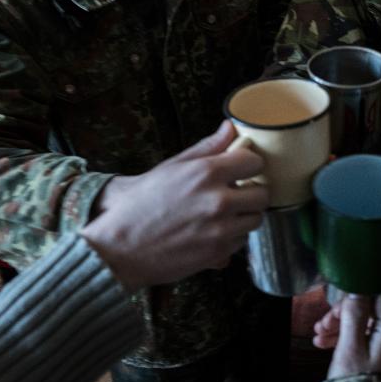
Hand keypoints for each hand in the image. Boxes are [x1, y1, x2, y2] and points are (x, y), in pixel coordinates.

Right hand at [80, 120, 268, 290]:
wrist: (118, 245)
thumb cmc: (141, 203)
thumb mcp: (172, 166)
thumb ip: (207, 148)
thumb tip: (230, 127)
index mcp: (207, 173)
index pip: (254, 162)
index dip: (248, 164)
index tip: (241, 169)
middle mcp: (219, 201)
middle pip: (262, 194)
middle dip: (251, 192)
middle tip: (236, 193)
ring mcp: (220, 230)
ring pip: (255, 220)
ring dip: (243, 216)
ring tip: (222, 214)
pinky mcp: (217, 254)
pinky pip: (241, 242)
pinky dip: (232, 237)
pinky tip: (213, 232)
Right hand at [321, 294, 380, 378]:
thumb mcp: (350, 346)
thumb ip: (354, 315)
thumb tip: (357, 288)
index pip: (380, 297)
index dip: (358, 293)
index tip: (339, 298)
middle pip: (369, 312)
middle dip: (344, 314)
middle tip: (323, 322)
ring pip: (363, 326)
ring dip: (340, 326)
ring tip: (319, 334)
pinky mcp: (379, 359)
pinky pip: (362, 340)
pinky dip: (345, 339)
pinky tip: (324, 343)